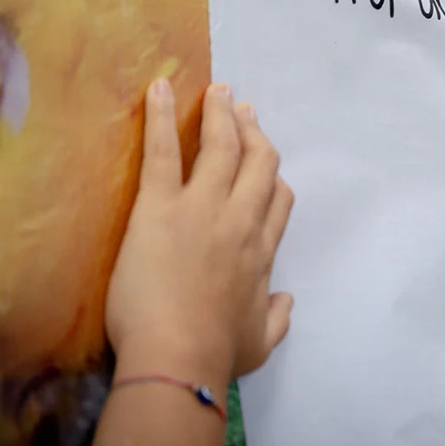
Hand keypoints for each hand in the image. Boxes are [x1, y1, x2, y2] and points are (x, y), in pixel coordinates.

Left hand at [105, 80, 293, 386]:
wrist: (179, 356)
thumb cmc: (217, 354)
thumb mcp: (262, 341)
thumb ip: (278, 316)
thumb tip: (286, 300)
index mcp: (262, 252)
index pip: (278, 200)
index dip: (273, 176)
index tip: (265, 162)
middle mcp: (240, 220)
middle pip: (259, 161)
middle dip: (253, 131)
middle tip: (242, 110)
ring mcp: (203, 208)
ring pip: (222, 146)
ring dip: (221, 114)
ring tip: (217, 91)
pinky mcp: (161, 206)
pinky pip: (163, 152)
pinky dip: (160, 117)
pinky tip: (159, 89)